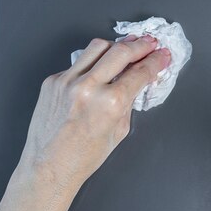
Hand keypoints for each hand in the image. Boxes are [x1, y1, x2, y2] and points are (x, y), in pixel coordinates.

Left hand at [15, 35, 170, 188]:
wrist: (49, 166)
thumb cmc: (83, 157)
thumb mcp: (119, 131)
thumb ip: (128, 102)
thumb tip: (136, 81)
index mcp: (110, 103)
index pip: (140, 72)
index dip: (156, 61)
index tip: (162, 56)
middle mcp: (88, 87)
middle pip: (121, 51)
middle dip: (140, 45)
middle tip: (150, 43)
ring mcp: (67, 81)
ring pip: (97, 47)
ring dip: (116, 46)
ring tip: (126, 48)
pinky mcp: (52, 80)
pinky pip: (78, 63)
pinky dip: (92, 63)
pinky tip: (99, 69)